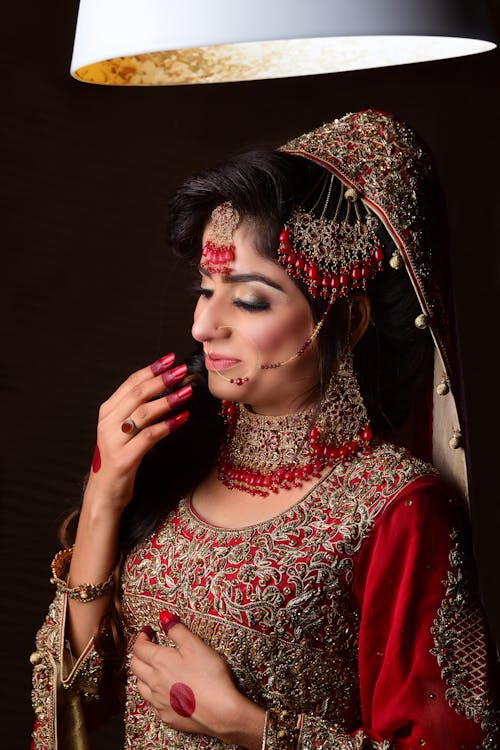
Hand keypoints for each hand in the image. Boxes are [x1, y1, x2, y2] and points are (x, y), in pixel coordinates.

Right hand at [86, 353, 191, 510]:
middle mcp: (108, 423)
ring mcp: (114, 441)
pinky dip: (167, 426)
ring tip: (187, 392)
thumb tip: (167, 387)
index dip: (151, 369)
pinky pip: (148, 437)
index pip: (130, 383)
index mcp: (107, 412)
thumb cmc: (121, 458)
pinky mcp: (124, 459)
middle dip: (162, 380)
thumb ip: (137, 410)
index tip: (170, 359)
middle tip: (182, 370)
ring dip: (168, 400)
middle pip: (137, 394)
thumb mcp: (124, 430)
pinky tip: (183, 419)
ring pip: (143, 413)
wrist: (105, 493)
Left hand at [131, 617, 264, 747]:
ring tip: (152, 668)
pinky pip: (151, 703)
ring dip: (142, 674)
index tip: (147, 631)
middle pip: (135, 665)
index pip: (140, 647)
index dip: (141, 637)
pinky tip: (162, 691)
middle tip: (148, 646)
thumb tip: (163, 617)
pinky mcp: (166, 716)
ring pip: (140, 686)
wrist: (220, 711)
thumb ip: (177, 630)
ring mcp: (158, 701)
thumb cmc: (210, 675)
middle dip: (139, 653)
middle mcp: (154, 682)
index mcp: (159, 662)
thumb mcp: (195, 645)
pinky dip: (152, 693)